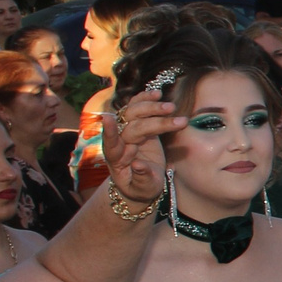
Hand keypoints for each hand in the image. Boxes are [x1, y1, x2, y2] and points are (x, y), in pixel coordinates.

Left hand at [101, 90, 182, 208]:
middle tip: (174, 115)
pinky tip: (157, 94)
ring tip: (171, 106)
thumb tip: (139, 165)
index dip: (109, 132)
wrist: (142, 181)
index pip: (110, 144)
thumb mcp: (144, 188)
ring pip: (133, 113)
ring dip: (151, 107)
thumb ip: (142, 178)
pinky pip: (137, 108)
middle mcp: (119, 141)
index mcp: (116, 159)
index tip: (108, 119)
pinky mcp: (138, 125)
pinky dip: (145, 100)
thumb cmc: (141, 188)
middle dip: (153, 120)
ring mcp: (127, 131)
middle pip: (132, 125)